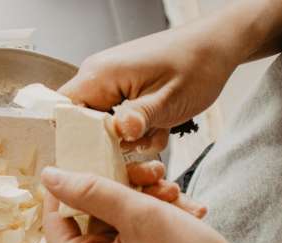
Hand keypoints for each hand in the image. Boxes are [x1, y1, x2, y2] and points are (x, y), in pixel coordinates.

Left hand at [41, 167, 281, 242]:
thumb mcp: (138, 215)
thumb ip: (91, 192)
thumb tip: (50, 176)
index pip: (54, 219)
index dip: (67, 186)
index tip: (88, 159)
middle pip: (89, 216)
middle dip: (119, 189)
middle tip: (150, 173)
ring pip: (117, 220)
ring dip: (144, 199)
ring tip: (174, 191)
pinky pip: (136, 233)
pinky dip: (156, 216)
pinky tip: (185, 208)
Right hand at [60, 24, 224, 216]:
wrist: (218, 46)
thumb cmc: (197, 63)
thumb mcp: (169, 98)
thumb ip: (139, 117)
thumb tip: (117, 133)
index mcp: (100, 74)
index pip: (63, 112)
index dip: (72, 139)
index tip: (94, 156)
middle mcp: (99, 77)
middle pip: (82, 124)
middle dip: (109, 142)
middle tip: (138, 144)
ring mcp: (111, 84)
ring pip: (103, 126)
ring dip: (128, 138)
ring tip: (155, 132)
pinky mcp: (123, 91)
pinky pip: (118, 120)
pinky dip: (138, 131)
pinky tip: (159, 126)